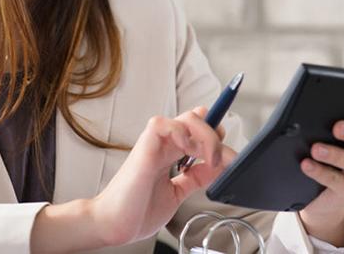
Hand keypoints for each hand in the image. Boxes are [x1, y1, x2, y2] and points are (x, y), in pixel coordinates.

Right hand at [89, 106, 235, 246]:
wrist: (114, 225)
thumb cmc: (137, 211)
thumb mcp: (178, 193)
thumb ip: (195, 178)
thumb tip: (218, 167)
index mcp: (170, 154)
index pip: (196, 130)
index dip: (214, 132)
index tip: (229, 153)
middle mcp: (163, 146)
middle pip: (196, 120)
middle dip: (216, 135)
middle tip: (223, 159)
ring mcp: (153, 145)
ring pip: (186, 119)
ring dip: (205, 135)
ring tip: (210, 157)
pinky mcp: (144, 148)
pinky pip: (162, 124)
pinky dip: (181, 132)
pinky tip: (188, 150)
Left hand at [298, 99, 343, 241]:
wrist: (323, 187)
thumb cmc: (333, 145)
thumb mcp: (339, 131)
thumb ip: (336, 116)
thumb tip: (315, 106)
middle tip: (338, 128)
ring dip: (337, 155)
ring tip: (316, 149)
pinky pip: (338, 183)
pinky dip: (321, 172)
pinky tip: (307, 164)